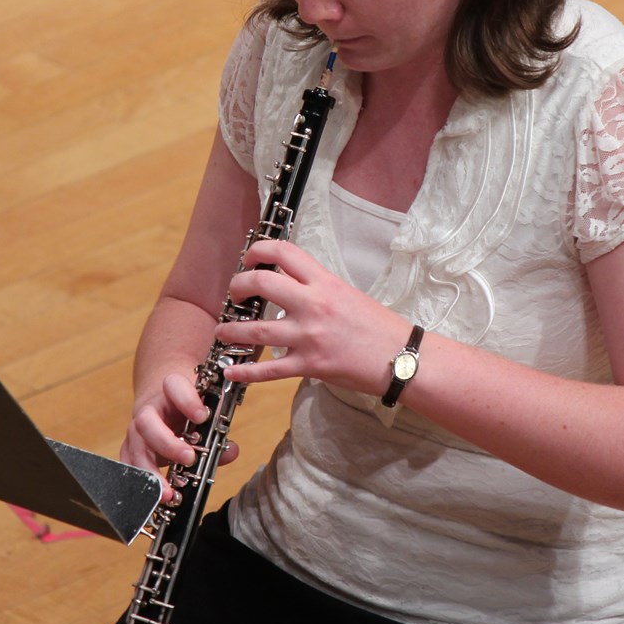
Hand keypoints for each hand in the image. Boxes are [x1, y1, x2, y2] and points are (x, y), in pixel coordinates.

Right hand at [122, 370, 239, 503]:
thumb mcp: (204, 412)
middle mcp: (149, 410)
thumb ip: (218, 432)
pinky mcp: (130, 450)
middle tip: (189, 458)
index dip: (187, 399)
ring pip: (134, 448)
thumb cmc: (186, 410)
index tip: (203, 416)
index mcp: (171, 393)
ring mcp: (136, 431)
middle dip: (167, 442)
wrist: (162, 405)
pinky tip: (156, 498)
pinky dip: (141, 484)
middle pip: (146, 421)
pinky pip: (129, 466)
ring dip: (151, 472)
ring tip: (169, 493)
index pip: (174, 386)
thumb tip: (230, 452)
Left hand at [216, 240, 410, 397]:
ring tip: (222, 332)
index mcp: (324, 282)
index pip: (284, 253)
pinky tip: (231, 371)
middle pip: (261, 283)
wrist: (401, 357)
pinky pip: (269, 371)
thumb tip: (287, 282)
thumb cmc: (378, 326)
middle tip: (234, 295)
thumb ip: (316, 286)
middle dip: (238, 287)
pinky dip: (245, 373)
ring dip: (231, 331)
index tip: (248, 260)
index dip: (258, 251)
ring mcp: (309, 336)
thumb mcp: (347, 293)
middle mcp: (313, 305)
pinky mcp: (310, 365)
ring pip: (255, 330)